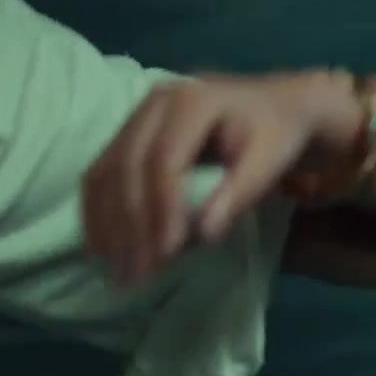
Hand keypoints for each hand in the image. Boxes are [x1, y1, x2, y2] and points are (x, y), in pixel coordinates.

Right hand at [83, 70, 343, 285]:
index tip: (165, 254)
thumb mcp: (271, 159)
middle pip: (128, 167)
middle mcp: (156, 103)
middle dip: (130, 225)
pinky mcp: (128, 134)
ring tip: (118, 270)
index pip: (165, 160)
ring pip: (106, 172)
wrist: (274, 108)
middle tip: (135, 274)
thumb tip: (205, 232)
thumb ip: (241, 191)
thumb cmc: (276, 134)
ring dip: (107, 225)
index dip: (162, 208)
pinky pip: (102, 174)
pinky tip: (103, 248)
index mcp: (193, 101)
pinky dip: (99, 214)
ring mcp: (137, 117)